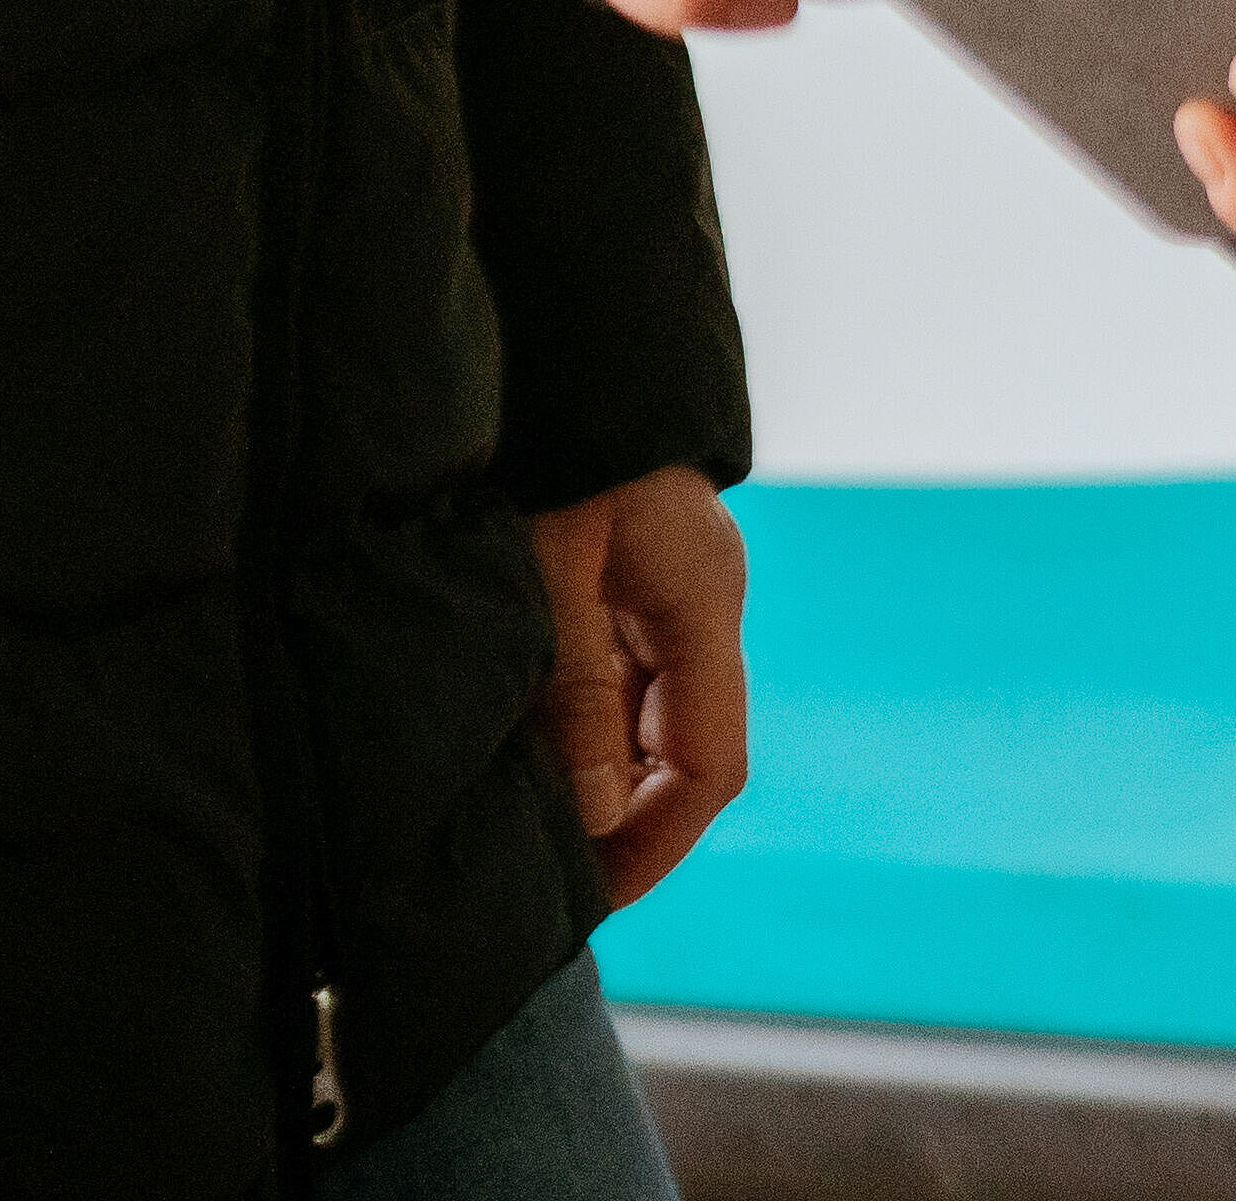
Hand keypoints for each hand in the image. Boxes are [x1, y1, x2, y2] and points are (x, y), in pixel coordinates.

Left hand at [525, 465, 757, 908]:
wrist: (562, 337)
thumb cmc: (555, 443)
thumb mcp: (554, 570)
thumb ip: (578, 693)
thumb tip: (597, 818)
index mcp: (704, 604)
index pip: (711, 764)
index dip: (658, 842)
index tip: (593, 897)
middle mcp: (700, 604)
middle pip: (684, 748)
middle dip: (626, 822)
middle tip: (550, 883)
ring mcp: (666, 589)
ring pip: (646, 717)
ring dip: (597, 775)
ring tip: (527, 831)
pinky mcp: (624, 575)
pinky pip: (616, 676)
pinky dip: (579, 724)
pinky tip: (524, 751)